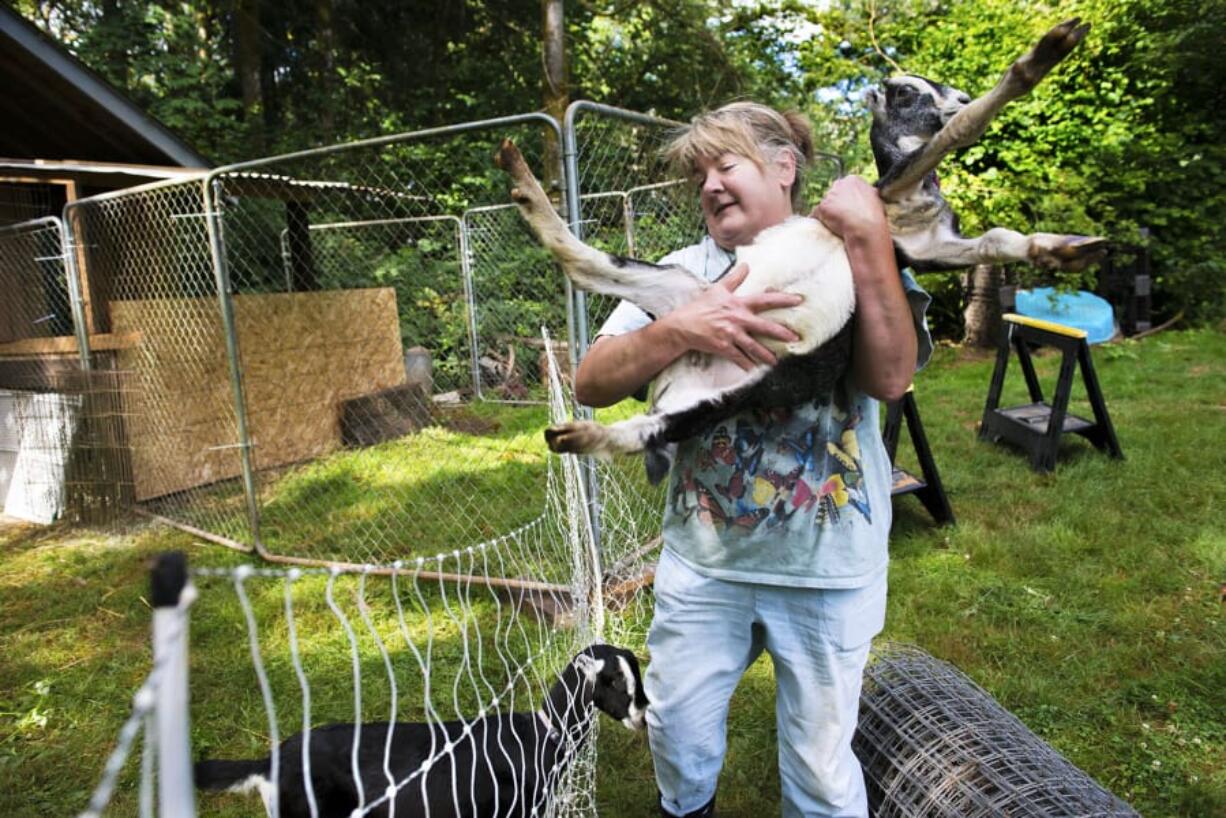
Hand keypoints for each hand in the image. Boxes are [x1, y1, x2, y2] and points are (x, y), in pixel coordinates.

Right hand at [664, 263, 802, 369]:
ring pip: (754, 347)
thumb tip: (746, 265)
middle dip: (781, 332)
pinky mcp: (724, 347)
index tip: (799, 300)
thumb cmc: (700, 306)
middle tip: (794, 338)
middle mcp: (737, 319)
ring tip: (775, 361)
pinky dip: (747, 365)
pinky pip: (739, 358)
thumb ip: (734, 278)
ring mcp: (731, 335)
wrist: (682, 325)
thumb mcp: (717, 289)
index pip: (765, 300)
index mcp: (738, 304)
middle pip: (764, 326)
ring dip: (766, 355)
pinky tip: (754, 370)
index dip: (783, 299)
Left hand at [813, 176, 888, 242]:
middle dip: (835, 204)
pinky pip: (816, 215)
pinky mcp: (822, 207)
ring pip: (824, 204)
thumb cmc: (874, 216)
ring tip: (837, 224)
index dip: (845, 199)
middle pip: (832, 194)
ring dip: (827, 213)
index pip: (843, 187)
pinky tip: (827, 227)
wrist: (866, 228)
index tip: (848, 208)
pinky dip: (820, 221)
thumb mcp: (875, 198)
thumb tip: (870, 193)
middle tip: (841, 217)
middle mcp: (839, 184)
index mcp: (853, 180)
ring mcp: (829, 195)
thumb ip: (868, 193)